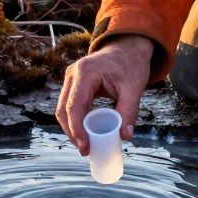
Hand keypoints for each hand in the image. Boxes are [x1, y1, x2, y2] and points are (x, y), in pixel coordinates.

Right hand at [57, 36, 152, 155]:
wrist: (128, 47)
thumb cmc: (131, 63)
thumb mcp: (134, 87)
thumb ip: (129, 111)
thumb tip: (125, 136)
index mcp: (86, 72)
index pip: (74, 105)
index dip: (76, 129)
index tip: (85, 146)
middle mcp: (73, 74)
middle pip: (63, 109)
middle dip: (72, 132)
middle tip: (86, 150)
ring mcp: (71, 78)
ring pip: (63, 109)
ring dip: (71, 128)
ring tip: (86, 145)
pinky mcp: (74, 84)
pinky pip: (69, 105)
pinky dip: (75, 120)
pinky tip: (85, 133)